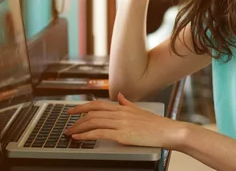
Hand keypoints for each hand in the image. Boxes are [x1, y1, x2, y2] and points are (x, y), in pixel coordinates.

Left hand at [64, 93, 183, 148]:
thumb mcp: (140, 110)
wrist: (168, 131)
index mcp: (122, 108)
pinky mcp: (122, 135)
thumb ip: (128, 104)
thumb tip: (121, 97)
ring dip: (78, 127)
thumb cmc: (157, 124)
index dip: (83, 106)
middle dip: (77, 117)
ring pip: (93, 122)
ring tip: (69, 133)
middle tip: (67, 123)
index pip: (98, 104)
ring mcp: (120, 124)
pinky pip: (99, 133)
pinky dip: (86, 135)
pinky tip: (79, 138)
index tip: (73, 110)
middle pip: (92, 112)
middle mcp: (119, 113)